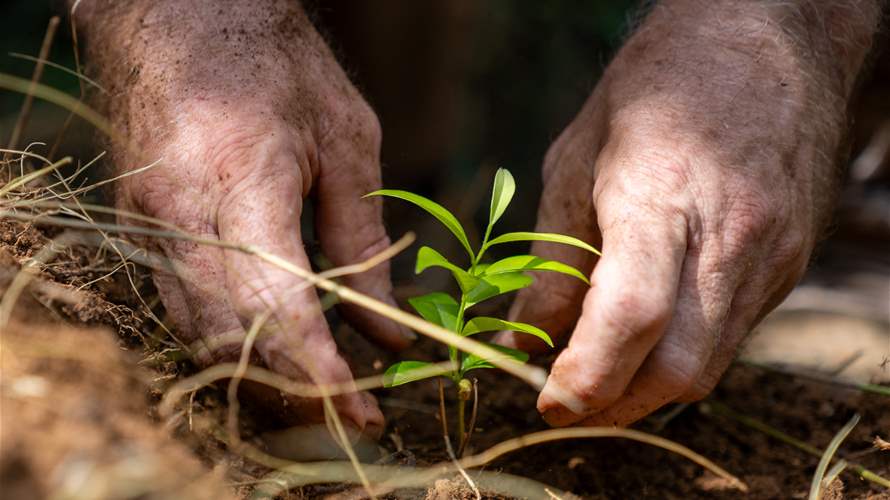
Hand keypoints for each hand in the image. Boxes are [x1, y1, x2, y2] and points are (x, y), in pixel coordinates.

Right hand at [80, 0, 412, 434]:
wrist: (181, 17)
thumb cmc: (276, 64)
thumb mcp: (348, 141)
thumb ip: (365, 242)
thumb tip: (391, 334)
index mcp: (239, 183)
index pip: (277, 310)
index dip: (321, 374)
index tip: (364, 411)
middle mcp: (180, 217)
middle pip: (233, 341)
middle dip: (295, 394)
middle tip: (352, 415)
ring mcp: (148, 227)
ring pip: (201, 338)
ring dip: (262, 380)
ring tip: (322, 396)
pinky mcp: (140, 231)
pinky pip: (182, 312)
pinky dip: (231, 346)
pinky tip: (273, 354)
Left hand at [498, 0, 878, 425]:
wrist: (765, 39)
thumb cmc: (655, 88)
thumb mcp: (576, 159)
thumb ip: (553, 258)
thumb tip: (526, 340)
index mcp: (661, 195)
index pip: (631, 315)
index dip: (586, 376)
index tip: (546, 401)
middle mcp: (730, 235)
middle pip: (677, 366)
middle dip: (615, 405)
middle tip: (565, 402)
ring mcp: (771, 254)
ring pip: (710, 364)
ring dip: (647, 388)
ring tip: (599, 375)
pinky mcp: (790, 263)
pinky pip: (732, 335)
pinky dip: (682, 353)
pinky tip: (649, 335)